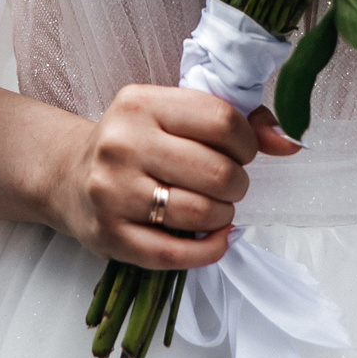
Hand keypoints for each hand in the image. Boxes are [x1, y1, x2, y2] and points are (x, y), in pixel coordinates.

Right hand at [45, 85, 295, 269]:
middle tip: (228, 185)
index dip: (246, 142)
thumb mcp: (172, 115)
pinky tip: (213, 238)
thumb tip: (289, 142)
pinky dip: (210, 249)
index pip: (220, 120)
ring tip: (214, 209)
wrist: (66, 175)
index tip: (241, 152)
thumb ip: (234, 120)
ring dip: (223, 216)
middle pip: (216, 171)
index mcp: (140, 103)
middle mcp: (122, 143)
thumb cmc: (132, 142)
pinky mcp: (110, 236)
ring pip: (201, 212)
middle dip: (237, 184)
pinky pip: (178, 254)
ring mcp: (113, 192)